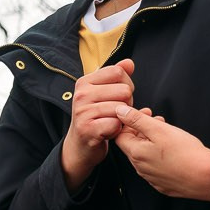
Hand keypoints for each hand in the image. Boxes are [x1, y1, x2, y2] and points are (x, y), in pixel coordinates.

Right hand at [61, 59, 135, 191]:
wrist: (80, 146)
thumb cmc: (95, 117)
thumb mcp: (103, 93)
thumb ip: (116, 77)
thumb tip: (129, 63)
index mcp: (84, 82)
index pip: (118, 72)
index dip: (126, 85)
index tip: (119, 96)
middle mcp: (81, 95)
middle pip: (124, 90)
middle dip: (127, 103)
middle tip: (116, 113)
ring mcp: (83, 112)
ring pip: (122, 108)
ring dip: (122, 118)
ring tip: (111, 122)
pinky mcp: (88, 129)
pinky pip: (116, 124)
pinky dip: (117, 130)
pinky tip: (108, 131)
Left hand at [114, 108, 209, 200]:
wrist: (207, 177)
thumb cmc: (186, 154)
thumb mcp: (160, 129)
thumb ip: (136, 119)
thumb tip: (119, 111)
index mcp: (136, 154)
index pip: (120, 136)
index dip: (129, 122)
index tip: (144, 114)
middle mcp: (140, 168)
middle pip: (133, 145)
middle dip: (142, 129)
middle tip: (157, 120)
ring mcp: (152, 178)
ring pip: (145, 156)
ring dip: (151, 141)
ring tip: (167, 132)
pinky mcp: (163, 184)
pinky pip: (155, 167)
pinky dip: (159, 154)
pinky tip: (172, 149)